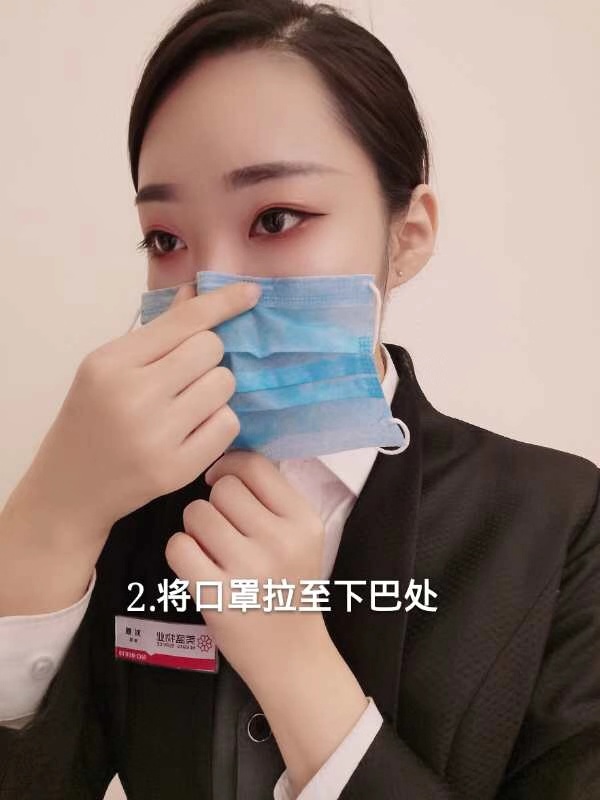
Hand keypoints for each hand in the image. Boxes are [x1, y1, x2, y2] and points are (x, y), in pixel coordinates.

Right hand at [16, 280, 260, 538]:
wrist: (69, 488)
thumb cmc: (92, 418)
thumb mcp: (109, 368)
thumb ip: (156, 332)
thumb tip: (196, 291)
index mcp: (111, 363)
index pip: (183, 321)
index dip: (223, 303)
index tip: (252, 292)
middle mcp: (133, 396)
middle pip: (210, 349)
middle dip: (207, 357)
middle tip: (186, 375)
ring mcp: (156, 435)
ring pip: (224, 385)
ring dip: (215, 390)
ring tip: (188, 404)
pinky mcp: (176, 469)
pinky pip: (229, 425)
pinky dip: (218, 422)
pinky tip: (194, 430)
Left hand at [164, 450, 329, 689]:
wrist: (292, 655)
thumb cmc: (289, 588)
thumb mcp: (301, 537)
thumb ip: (271, 499)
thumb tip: (222, 459)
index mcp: (303, 521)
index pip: (255, 466)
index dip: (230, 465)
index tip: (221, 480)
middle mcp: (280, 541)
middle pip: (222, 488)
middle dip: (213, 503)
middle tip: (223, 529)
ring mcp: (249, 569)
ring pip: (196, 513)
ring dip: (195, 528)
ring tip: (212, 550)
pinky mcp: (218, 596)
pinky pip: (178, 547)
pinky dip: (181, 553)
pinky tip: (197, 566)